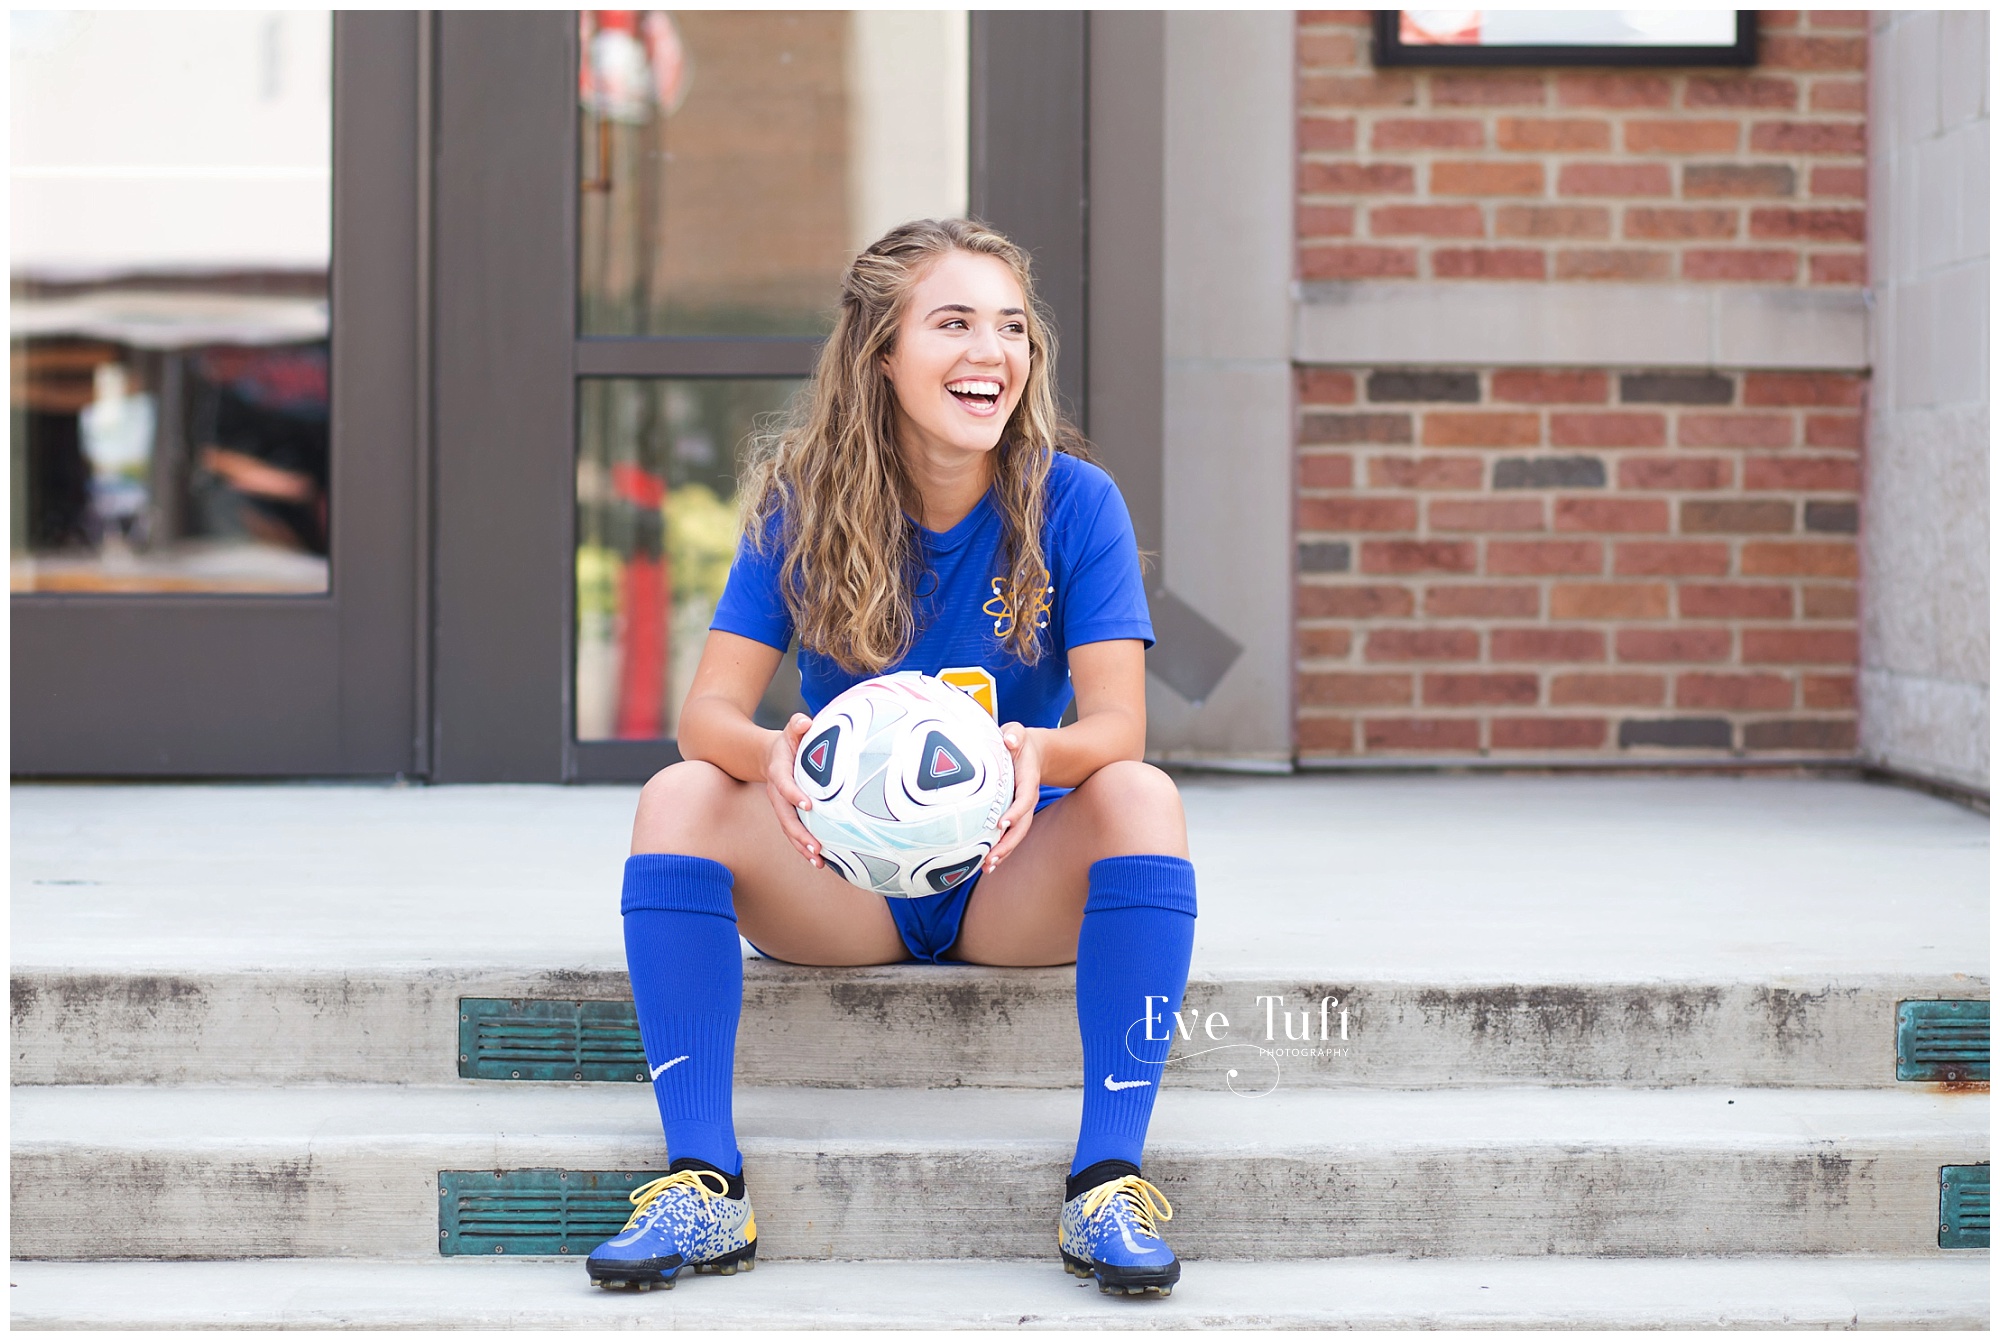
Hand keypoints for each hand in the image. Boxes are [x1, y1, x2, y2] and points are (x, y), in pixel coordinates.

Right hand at [764, 713, 823, 867]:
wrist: (771, 756)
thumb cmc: (789, 742)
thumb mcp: (791, 730)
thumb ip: (797, 725)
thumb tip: (805, 722)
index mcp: (779, 772)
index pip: (784, 785)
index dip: (794, 795)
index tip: (808, 805)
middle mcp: (777, 793)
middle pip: (785, 816)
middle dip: (798, 833)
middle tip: (815, 847)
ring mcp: (781, 807)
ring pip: (789, 829)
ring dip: (802, 846)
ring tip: (818, 861)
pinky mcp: (788, 815)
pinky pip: (795, 833)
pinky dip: (805, 848)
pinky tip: (820, 862)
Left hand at [984, 722, 1041, 871]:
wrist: (1034, 751)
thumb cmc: (1019, 740)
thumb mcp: (1018, 732)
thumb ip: (1014, 734)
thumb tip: (1009, 740)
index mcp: (1028, 780)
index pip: (1024, 798)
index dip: (1015, 812)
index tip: (1001, 824)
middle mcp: (1027, 797)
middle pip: (1022, 825)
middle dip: (1008, 843)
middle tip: (992, 857)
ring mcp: (1022, 808)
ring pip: (1016, 834)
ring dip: (1004, 851)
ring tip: (988, 867)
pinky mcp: (1014, 814)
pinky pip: (1009, 834)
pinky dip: (1001, 849)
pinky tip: (986, 863)